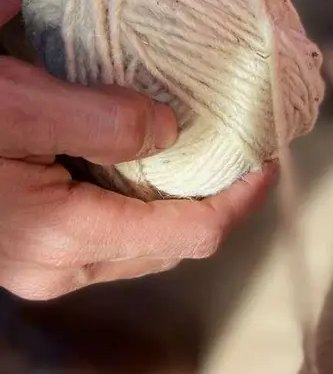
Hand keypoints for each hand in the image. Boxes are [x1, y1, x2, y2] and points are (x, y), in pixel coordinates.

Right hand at [0, 57, 272, 298]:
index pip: (191, 234)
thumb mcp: (18, 105)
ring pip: (140, 243)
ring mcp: (41, 268)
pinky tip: (136, 161)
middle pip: (171, 244)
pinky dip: (135, 203)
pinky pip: (107, 235)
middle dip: (211, 200)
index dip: (239, 200)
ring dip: (172, 202)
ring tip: (195, 152)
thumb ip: (102, 122)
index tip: (267, 160)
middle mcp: (59, 269)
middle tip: (237, 149)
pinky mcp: (29, 253)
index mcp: (66, 238)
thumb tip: (170, 129)